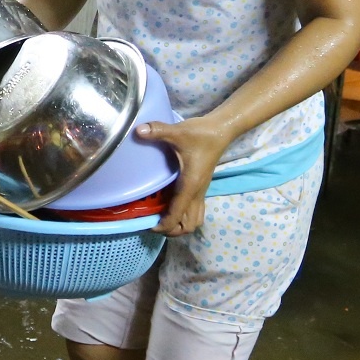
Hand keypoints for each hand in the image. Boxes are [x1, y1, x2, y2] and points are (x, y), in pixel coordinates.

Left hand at [135, 115, 234, 236]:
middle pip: (188, 226)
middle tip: (153, 222)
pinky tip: (170, 205)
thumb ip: (158, 131)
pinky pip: (195, 210)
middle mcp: (197, 193)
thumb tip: (138, 130)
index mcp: (190, 186)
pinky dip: (184, 215)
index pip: (177, 217)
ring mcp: (201, 191)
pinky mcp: (201, 187)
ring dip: (180, 224)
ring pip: (195, 220)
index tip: (147, 225)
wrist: (221, 130)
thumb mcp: (178, 132)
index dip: (162, 226)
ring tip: (161, 217)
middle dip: (172, 230)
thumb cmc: (201, 133)